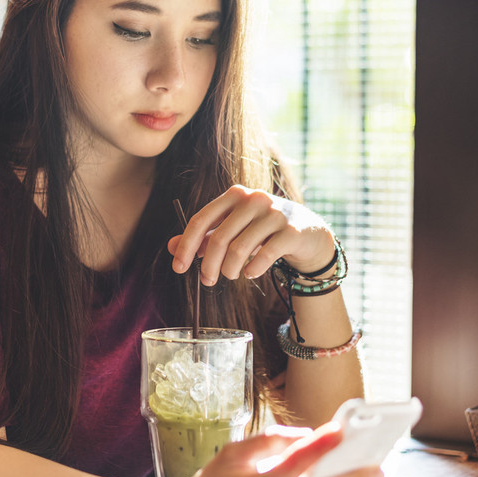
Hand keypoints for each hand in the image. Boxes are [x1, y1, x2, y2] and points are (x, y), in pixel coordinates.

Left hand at [168, 186, 333, 285]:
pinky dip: (252, 270)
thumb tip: (171, 246)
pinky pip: (264, 256)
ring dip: (230, 270)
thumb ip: (203, 237)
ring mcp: (274, 213)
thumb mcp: (231, 230)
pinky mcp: (291, 231)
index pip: (201, 219)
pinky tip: (250, 273)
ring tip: (231, 276)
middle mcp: (253, 199)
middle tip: (207, 281)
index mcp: (234, 195)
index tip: (178, 268)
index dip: (187, 246)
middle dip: (209, 266)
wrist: (307, 231)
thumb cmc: (262, 230)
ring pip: (240, 249)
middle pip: (219, 238)